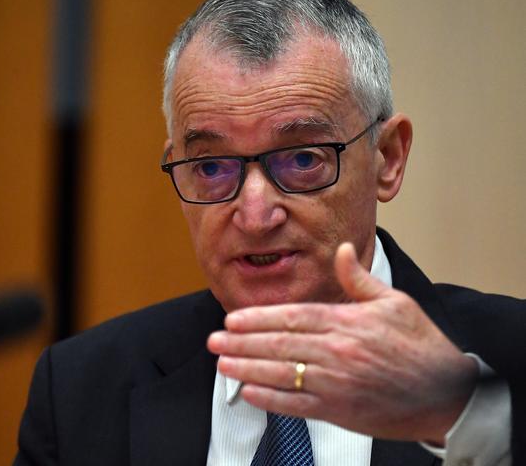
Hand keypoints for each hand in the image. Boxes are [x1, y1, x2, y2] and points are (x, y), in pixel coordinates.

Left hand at [207, 242, 477, 443]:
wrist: (447, 393)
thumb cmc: (421, 345)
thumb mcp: (394, 302)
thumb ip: (359, 278)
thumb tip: (342, 249)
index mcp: (347, 322)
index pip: (292, 317)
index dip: (257, 318)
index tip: (231, 319)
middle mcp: (337, 352)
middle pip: (279, 344)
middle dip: (241, 342)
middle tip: (213, 341)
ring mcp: (336, 384)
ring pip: (281, 373)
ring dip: (247, 368)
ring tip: (222, 363)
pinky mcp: (340, 410)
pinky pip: (297, 405)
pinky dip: (270, 399)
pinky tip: (248, 391)